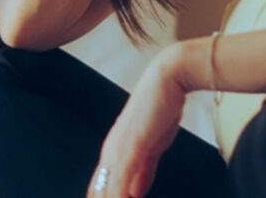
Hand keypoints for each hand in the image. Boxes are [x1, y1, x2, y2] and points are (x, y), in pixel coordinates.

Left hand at [85, 46, 186, 197]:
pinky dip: (118, 197)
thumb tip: (134, 192)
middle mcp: (111, 152)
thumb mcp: (153, 147)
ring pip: (105, 191)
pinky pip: (119, 182)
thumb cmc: (161, 107)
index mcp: (114, 151)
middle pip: (97, 192)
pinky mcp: (129, 148)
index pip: (100, 188)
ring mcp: (117, 150)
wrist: (168, 79)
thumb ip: (143, 171)